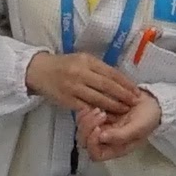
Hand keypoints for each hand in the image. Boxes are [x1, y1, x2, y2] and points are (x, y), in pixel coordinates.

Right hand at [23, 49, 145, 131]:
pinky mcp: (67, 100)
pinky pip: (85, 108)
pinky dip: (97, 113)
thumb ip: (98, 68)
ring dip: (113, 106)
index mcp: (87, 61)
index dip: (125, 83)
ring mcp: (73, 88)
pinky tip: (106, 116)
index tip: (136, 91)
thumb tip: (119, 79)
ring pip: (98, 99)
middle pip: (107, 86)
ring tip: (124, 111)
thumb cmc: (64, 65)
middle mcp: (81, 73)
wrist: (39, 71)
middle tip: (134, 103)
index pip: (111, 73)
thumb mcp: (82, 60)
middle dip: (123, 96)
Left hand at [68, 74, 162, 157]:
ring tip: (99, 109)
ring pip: (81, 129)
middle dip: (88, 128)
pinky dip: (85, 111)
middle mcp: (106, 141)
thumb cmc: (148, 118)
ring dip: (86, 119)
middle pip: (85, 142)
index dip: (93, 144)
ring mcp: (100, 128)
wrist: (152, 102)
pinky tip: (94, 106)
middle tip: (100, 114)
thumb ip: (121, 136)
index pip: (96, 154)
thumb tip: (102, 138)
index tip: (99, 129)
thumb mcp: (138, 128)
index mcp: (116, 148)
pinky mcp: (97, 117)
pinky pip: (83, 118)